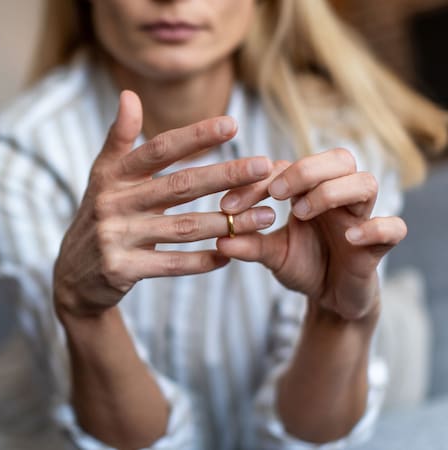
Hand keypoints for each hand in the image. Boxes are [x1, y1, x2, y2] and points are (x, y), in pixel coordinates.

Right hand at [54, 91, 274, 316]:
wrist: (73, 275)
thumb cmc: (100, 215)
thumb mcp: (103, 176)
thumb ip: (120, 137)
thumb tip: (129, 94)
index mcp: (111, 175)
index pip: (158, 150)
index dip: (195, 136)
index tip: (233, 124)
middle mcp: (112, 203)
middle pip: (178, 186)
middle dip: (224, 175)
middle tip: (264, 166)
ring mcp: (115, 237)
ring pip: (182, 228)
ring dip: (227, 222)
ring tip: (265, 216)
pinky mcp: (121, 269)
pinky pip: (171, 264)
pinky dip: (202, 260)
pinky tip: (230, 253)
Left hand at [218, 149, 406, 319]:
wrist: (331, 300)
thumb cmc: (303, 266)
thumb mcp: (271, 256)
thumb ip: (249, 245)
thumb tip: (220, 238)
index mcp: (310, 191)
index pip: (288, 168)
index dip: (258, 182)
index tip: (228, 205)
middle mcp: (339, 197)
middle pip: (339, 159)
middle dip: (306, 170)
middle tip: (275, 193)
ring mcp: (362, 218)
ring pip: (366, 183)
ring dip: (332, 192)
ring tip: (301, 213)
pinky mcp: (379, 246)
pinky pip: (393, 227)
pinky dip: (376, 228)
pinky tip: (351, 237)